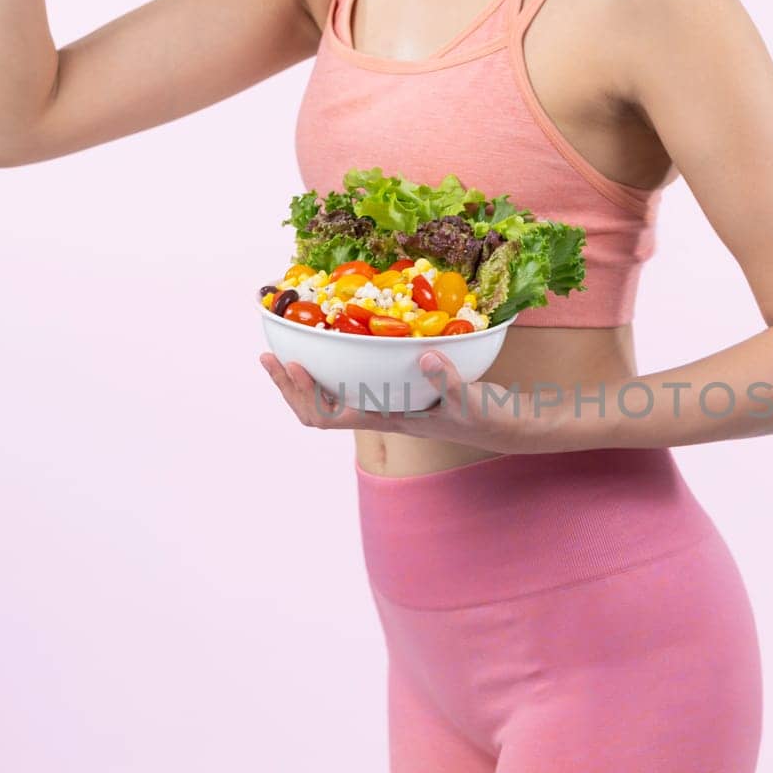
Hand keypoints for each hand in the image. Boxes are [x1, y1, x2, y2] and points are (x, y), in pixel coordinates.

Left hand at [258, 349, 575, 454]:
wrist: (506, 427)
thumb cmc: (487, 418)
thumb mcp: (470, 399)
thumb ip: (447, 380)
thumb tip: (422, 356)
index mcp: (390, 419)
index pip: (334, 415)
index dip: (307, 393)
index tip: (291, 365)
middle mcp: (380, 412)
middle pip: (319, 411)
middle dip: (290, 386)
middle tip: (267, 356)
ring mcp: (386, 403)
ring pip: (330, 399)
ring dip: (303, 380)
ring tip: (282, 355)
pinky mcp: (396, 389)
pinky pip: (352, 382)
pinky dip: (333, 366)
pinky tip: (331, 345)